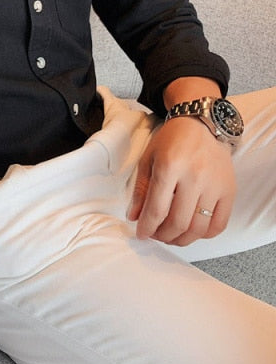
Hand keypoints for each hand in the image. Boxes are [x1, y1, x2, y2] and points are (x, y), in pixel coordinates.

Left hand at [127, 116, 235, 245]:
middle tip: (155, 234)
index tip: (141, 234)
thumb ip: (140, 190)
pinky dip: (204, 234)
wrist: (200, 125)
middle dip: (163, 235)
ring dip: (182, 239)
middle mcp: (194, 178)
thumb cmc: (171, 141)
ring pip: (198, 228)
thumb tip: (134, 217)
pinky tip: (192, 231)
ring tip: (171, 235)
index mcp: (169, 168)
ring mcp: (214, 185)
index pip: (157, 209)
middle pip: (178, 222)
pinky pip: (219, 224)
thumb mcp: (148, 160)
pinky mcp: (229, 190)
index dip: (147, 227)